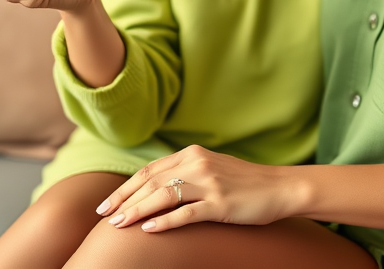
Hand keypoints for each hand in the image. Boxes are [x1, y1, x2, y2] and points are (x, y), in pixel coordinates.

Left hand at [96, 145, 296, 232]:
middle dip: (124, 201)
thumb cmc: (244, 183)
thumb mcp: (211, 169)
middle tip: (104, 217)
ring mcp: (209, 184)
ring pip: (163, 196)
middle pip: (151, 183)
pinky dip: (165, 221)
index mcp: (192, 154)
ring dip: (137, 210)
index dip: (125, 188)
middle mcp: (197, 164)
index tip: (106, 204)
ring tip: (118, 224)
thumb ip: (185, 173)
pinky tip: (149, 229)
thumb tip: (153, 189)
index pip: (149, 171)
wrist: (279, 187)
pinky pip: (187, 212)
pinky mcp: (221, 203)